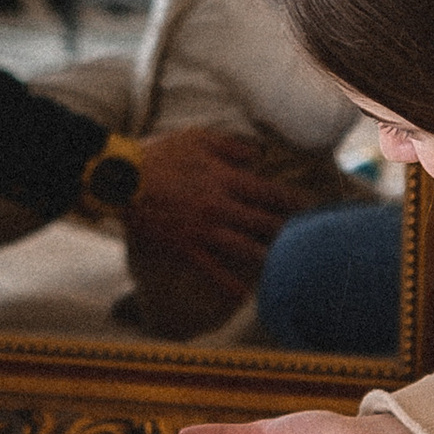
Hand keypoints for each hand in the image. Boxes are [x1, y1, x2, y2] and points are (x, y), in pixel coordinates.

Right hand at [122, 126, 293, 300]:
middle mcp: (220, 207)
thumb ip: (230, 146)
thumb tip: (257, 156)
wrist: (120, 180)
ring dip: (269, 259)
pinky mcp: (185, 248)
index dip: (295, 202)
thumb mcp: (197, 139)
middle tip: (310, 243)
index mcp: (225, 179)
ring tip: (288, 269)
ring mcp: (203, 230)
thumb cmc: (157, 155)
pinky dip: (229, 284)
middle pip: (265, 223)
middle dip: (289, 233)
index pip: (271, 193)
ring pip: (246, 248)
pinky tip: (245, 295)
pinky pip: (213, 269)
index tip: (312, 210)